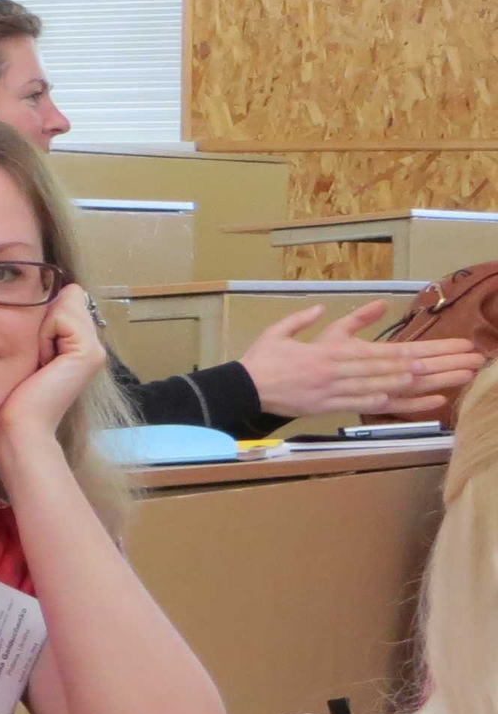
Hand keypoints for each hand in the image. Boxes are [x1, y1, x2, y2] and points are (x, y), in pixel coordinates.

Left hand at [0, 283, 106, 445]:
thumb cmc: (8, 394)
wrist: (16, 426)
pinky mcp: (90, 354)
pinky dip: (42, 333)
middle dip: (39, 318)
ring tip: (37, 361)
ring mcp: (94, 349)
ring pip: (63, 303)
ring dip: (39, 327)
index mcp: (77, 345)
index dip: (39, 314)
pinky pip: (62, 316)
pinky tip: (42, 361)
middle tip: (33, 358)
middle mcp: (90, 345)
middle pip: (64, 297)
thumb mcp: (21, 349)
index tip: (29, 351)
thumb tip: (49, 290)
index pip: (63, 298)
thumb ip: (37, 323)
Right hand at [238, 302, 484, 419]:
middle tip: (471, 360)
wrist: (243, 388)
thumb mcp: (281, 330)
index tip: (451, 346)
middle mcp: (342, 370)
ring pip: (394, 385)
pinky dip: (403, 404)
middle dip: (439, 363)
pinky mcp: (333, 407)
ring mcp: (340, 390)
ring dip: (430, 383)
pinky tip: (428, 403)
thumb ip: (307, 319)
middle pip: (400, 366)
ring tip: (461, 378)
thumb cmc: (262, 359)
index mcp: (333, 350)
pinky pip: (374, 405)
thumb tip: (328, 307)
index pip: (388, 349)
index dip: (424, 348)